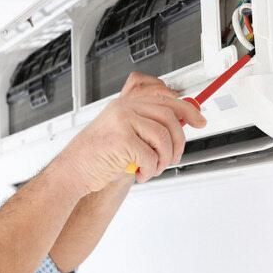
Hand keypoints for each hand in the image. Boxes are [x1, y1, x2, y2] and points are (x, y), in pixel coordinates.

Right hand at [53, 72, 206, 193]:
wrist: (73, 170)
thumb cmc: (97, 156)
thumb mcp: (123, 134)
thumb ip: (146, 126)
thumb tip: (179, 125)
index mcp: (126, 104)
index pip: (165, 99)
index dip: (187, 110)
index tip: (199, 121)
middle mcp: (124, 108)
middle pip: (169, 117)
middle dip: (178, 142)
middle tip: (173, 157)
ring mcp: (122, 121)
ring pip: (163, 137)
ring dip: (164, 159)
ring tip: (154, 168)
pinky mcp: (121, 139)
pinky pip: (150, 155)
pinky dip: (151, 169)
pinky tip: (141, 173)